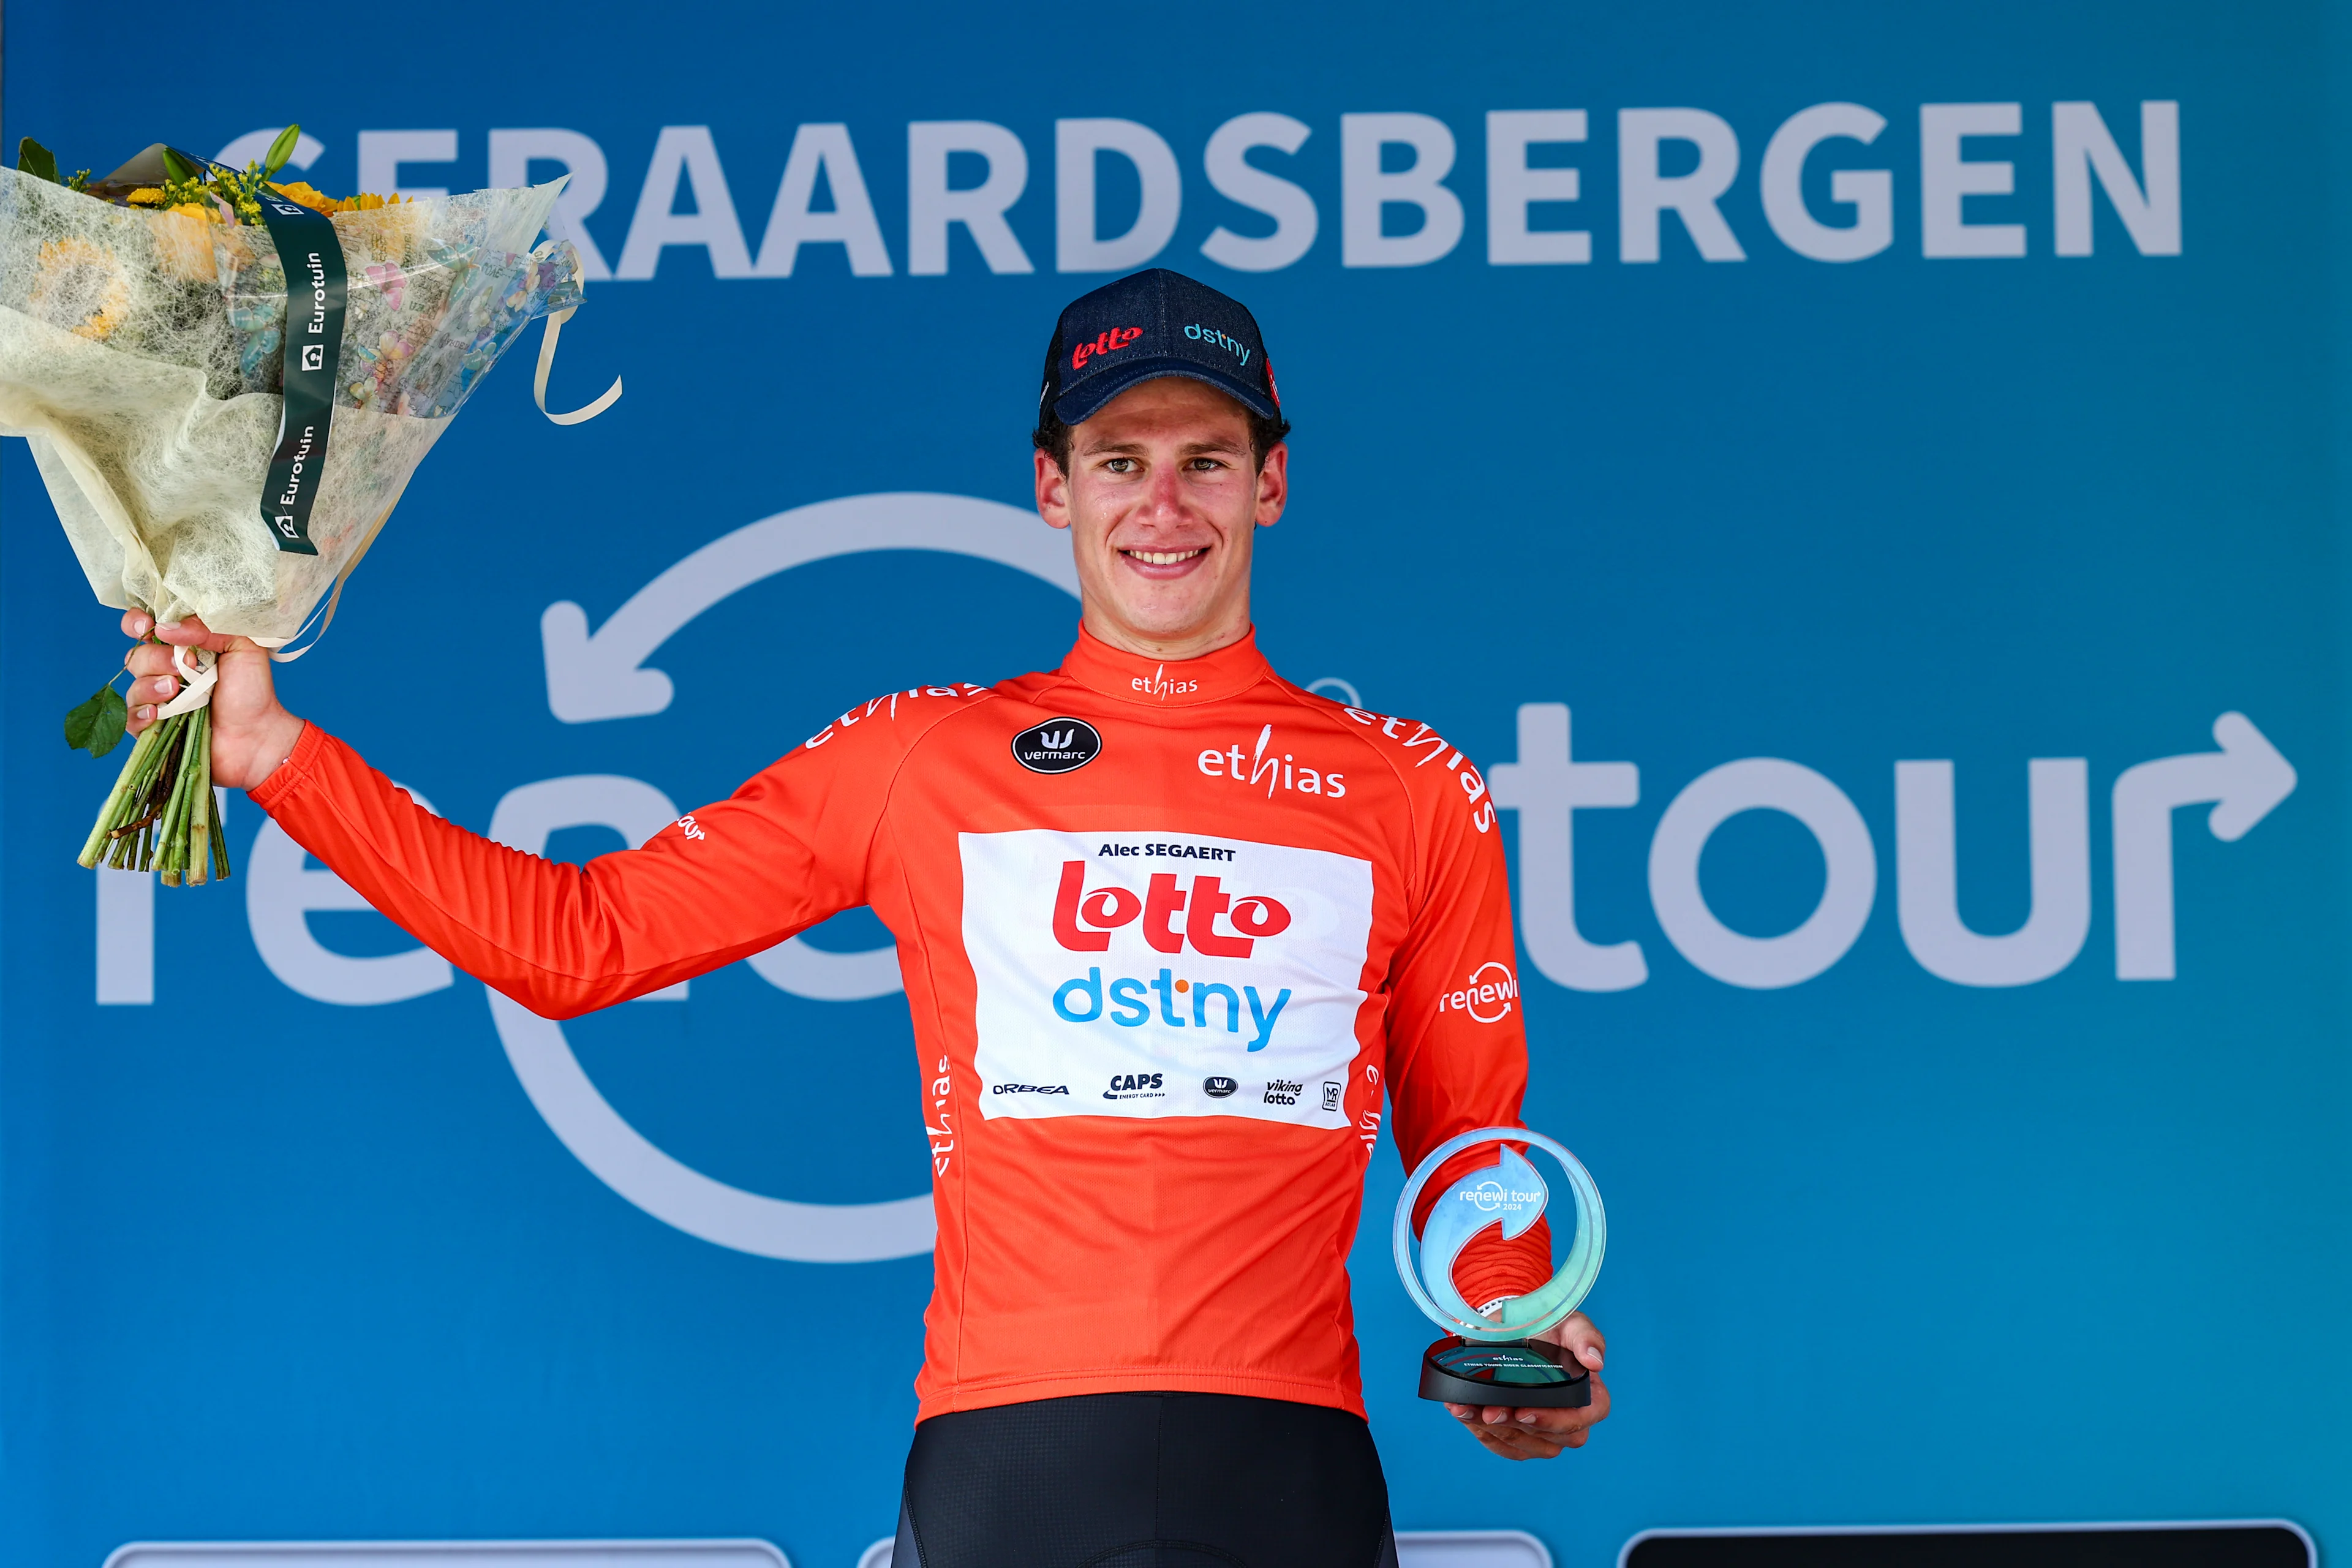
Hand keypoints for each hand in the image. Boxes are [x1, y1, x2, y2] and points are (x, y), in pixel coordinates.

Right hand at [121, 609, 305, 789]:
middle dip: (157, 658)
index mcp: (183, 647)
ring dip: (152, 686)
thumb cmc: (253, 691)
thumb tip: (165, 627)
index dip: (138, 623)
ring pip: (133, 686)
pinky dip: (140, 713)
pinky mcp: (155, 726)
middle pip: (137, 656)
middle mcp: (166, 671)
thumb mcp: (242, 647)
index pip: (145, 627)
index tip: (148, 626)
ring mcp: (158, 699)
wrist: (258, 735)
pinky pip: (131, 717)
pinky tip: (158, 713)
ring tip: (177, 691)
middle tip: (188, 666)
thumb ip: (208, 628)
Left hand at [1444, 1311, 1608, 1460]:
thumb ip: (1585, 1337)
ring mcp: (1543, 1432)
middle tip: (1489, 1410)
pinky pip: (1503, 1446)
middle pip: (1549, 1438)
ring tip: (1467, 1409)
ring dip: (1493, 1430)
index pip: (1582, 1419)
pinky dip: (1480, 1432)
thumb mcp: (1569, 1322)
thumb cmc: (1548, 1326)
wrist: (1514, 1326)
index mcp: (1588, 1395)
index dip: (1556, 1421)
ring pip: (1523, 1444)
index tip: (1525, 1411)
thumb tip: (1595, 1362)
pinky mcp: (1519, 1437)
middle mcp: (1569, 1419)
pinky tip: (1462, 1412)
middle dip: (1516, 1426)